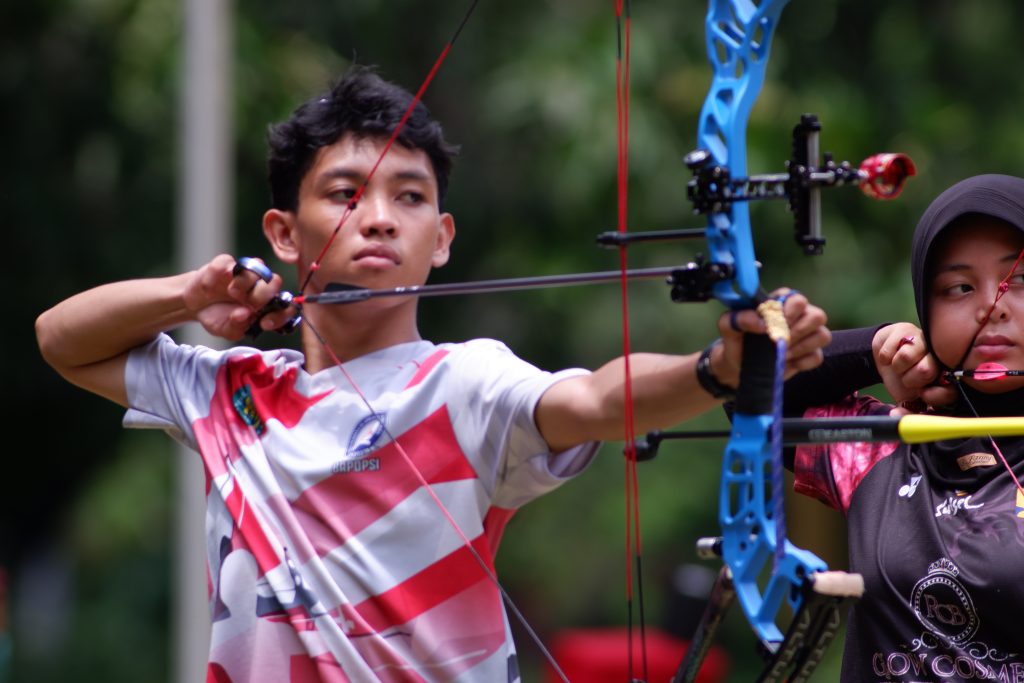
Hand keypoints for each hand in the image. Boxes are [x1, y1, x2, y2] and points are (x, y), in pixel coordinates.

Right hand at [182, 254, 297, 339]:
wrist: (195, 306)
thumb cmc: (217, 317)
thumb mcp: (226, 330)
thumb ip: (237, 327)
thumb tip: (244, 314)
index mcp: (266, 305)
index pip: (285, 307)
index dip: (281, 314)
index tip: (264, 323)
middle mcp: (259, 286)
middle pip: (275, 282)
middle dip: (263, 296)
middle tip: (248, 305)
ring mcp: (243, 272)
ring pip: (258, 265)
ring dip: (245, 282)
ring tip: (232, 293)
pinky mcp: (225, 263)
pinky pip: (227, 262)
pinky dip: (218, 274)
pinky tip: (209, 288)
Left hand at [712, 289, 830, 387]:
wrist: (738, 366)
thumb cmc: (736, 340)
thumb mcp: (729, 326)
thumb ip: (741, 317)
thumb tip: (763, 324)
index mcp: (781, 303)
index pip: (797, 298)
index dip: (790, 311)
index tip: (776, 323)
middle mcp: (799, 315)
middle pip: (818, 315)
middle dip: (798, 331)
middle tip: (780, 341)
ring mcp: (808, 335)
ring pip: (823, 335)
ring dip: (801, 347)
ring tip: (781, 353)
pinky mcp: (810, 354)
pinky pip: (818, 356)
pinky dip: (802, 362)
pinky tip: (787, 362)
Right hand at [872, 323, 954, 413]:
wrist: (885, 357)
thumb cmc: (901, 379)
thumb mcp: (907, 398)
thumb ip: (907, 410)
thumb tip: (896, 416)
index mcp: (945, 375)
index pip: (949, 388)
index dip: (934, 394)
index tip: (923, 395)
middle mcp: (939, 355)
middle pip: (925, 369)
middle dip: (910, 378)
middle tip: (908, 377)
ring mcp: (923, 340)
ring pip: (905, 356)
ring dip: (896, 366)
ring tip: (899, 365)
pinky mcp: (906, 329)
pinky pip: (890, 348)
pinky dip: (885, 356)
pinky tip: (890, 354)